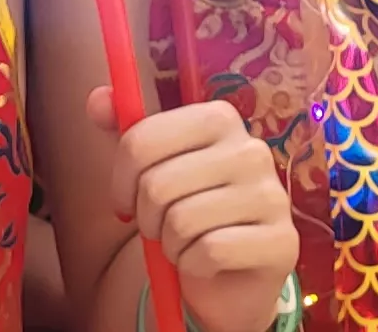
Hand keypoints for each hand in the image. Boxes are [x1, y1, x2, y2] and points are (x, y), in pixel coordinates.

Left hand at [85, 88, 297, 331]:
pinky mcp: (280, 241)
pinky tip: (205, 263)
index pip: (142, 139)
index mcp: (219, 119)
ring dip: (171, 245)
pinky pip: (209, 251)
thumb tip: (97, 99)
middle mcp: (251, 149)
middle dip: (147, 217)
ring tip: (185, 244)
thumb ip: (125, 134)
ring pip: (182, 221)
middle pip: (158, 184)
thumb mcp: (151, 171)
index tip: (126, 199)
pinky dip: (193, 264)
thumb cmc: (186, 213)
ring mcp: (271, 196)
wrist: (228, 277)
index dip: (121, 179)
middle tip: (161, 226)